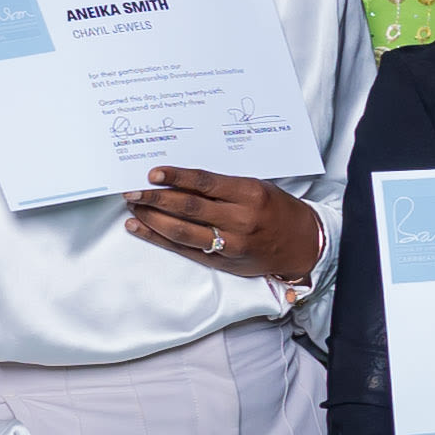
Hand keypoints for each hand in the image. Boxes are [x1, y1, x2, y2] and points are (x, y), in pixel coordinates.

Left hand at [127, 167, 322, 286]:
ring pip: (182, 231)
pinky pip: (184, 249)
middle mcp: (240, 219)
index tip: (153, 173)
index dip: (177, 177)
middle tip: (132, 191)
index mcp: (250, 194)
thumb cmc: (278, 210)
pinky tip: (139, 228)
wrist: (302, 244)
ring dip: (152, 219)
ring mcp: (230, 244)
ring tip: (133, 208)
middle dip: (155, 199)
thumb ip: (223, 186)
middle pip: (188, 208)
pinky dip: (158, 238)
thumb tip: (180, 180)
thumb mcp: (257, 188)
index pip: (205, 183)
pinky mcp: (223, 262)